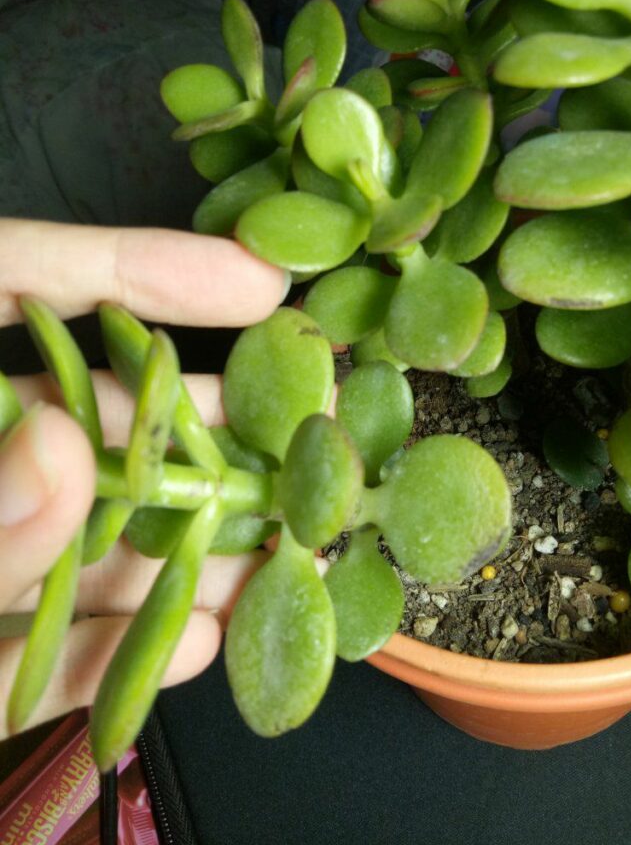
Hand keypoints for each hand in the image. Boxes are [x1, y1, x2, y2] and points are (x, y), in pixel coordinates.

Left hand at [0, 219, 288, 738]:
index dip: (140, 270)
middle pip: (82, 421)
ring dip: (184, 552)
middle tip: (309, 441)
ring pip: (79, 538)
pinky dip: (109, 653)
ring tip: (284, 552)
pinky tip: (194, 645)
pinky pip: (35, 649)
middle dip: (198, 437)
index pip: (21, 278)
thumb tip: (61, 452)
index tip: (259, 284)